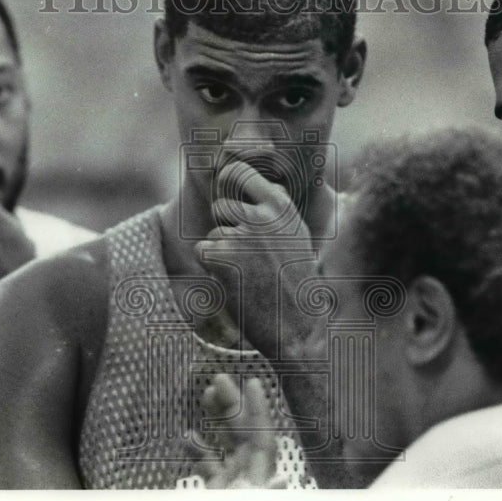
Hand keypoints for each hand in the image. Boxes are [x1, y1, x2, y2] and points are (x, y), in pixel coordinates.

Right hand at [191, 374, 283, 488]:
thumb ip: (266, 494)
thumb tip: (281, 480)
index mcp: (260, 471)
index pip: (262, 431)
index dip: (258, 406)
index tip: (252, 382)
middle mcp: (249, 469)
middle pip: (242, 428)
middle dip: (231, 402)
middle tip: (218, 378)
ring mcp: (233, 477)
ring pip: (226, 439)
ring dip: (216, 417)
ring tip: (207, 394)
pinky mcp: (217, 489)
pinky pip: (208, 462)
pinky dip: (197, 448)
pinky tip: (188, 436)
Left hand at [194, 160, 319, 357]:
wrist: (297, 328)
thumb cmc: (298, 284)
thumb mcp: (299, 238)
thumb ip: (282, 212)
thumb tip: (275, 188)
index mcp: (282, 206)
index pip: (240, 172)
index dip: (229, 181)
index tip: (226, 189)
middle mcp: (261, 215)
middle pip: (222, 205)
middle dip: (225, 225)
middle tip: (245, 254)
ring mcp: (241, 235)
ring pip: (215, 233)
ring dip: (223, 252)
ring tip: (249, 274)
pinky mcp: (221, 256)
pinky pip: (203, 251)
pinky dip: (213, 268)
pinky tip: (237, 283)